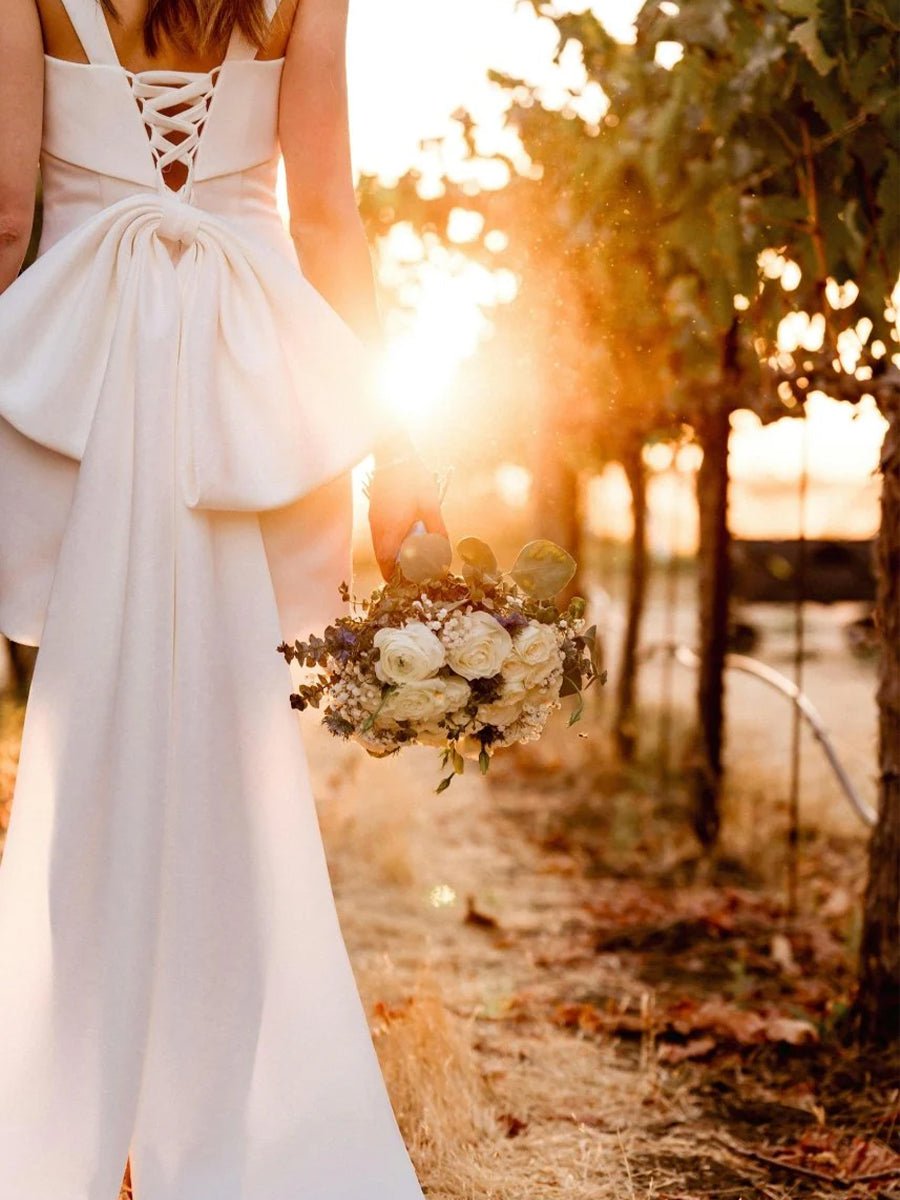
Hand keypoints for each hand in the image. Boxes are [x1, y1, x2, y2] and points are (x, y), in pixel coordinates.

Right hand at [368, 456, 447, 580]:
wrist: (394, 455)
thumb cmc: (414, 480)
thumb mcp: (431, 507)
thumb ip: (438, 532)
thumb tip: (444, 554)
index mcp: (390, 532)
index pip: (387, 566)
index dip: (397, 578)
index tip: (411, 582)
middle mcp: (378, 530)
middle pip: (383, 560)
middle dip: (397, 569)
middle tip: (417, 570)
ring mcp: (373, 521)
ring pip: (381, 549)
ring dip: (395, 555)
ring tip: (414, 555)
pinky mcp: (374, 513)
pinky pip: (380, 537)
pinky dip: (391, 543)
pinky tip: (407, 537)